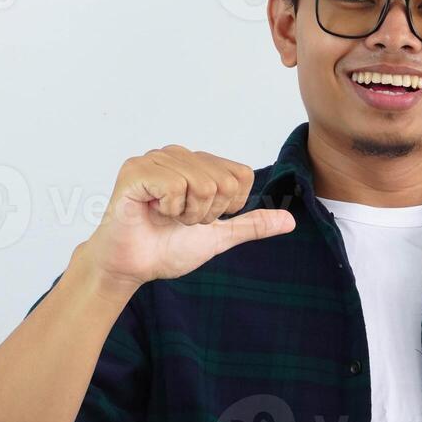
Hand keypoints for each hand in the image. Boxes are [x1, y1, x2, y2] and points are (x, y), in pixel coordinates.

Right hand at [80, 144, 294, 290]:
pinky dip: (169, 209)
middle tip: (179, 220)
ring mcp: (156, 158)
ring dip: (187, 214)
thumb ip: (251, 225)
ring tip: (165, 217)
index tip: (199, 218)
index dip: (228, 207)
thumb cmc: (166, 248)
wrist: (131, 266)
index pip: (242, 176)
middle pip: (224, 182)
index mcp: (198, 163)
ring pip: (203, 184)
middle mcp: (178, 154)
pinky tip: (152, 211)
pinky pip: (176, 185)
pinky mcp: (136, 169)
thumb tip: (290, 221)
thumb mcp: (218, 236)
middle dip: (206, 213)